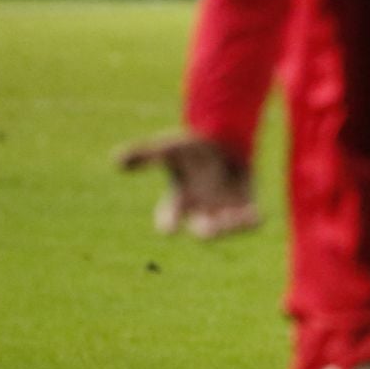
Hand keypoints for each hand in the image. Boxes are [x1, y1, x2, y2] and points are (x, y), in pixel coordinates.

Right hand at [116, 130, 259, 238]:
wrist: (221, 139)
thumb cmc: (190, 148)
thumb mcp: (166, 148)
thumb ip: (143, 154)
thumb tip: (114, 158)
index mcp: (179, 200)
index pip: (169, 217)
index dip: (168, 222)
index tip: (168, 227)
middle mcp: (201, 209)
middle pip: (202, 228)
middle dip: (205, 230)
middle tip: (205, 229)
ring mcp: (224, 208)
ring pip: (227, 228)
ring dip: (230, 227)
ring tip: (232, 218)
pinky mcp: (246, 204)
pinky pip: (250, 222)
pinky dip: (251, 221)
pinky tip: (255, 215)